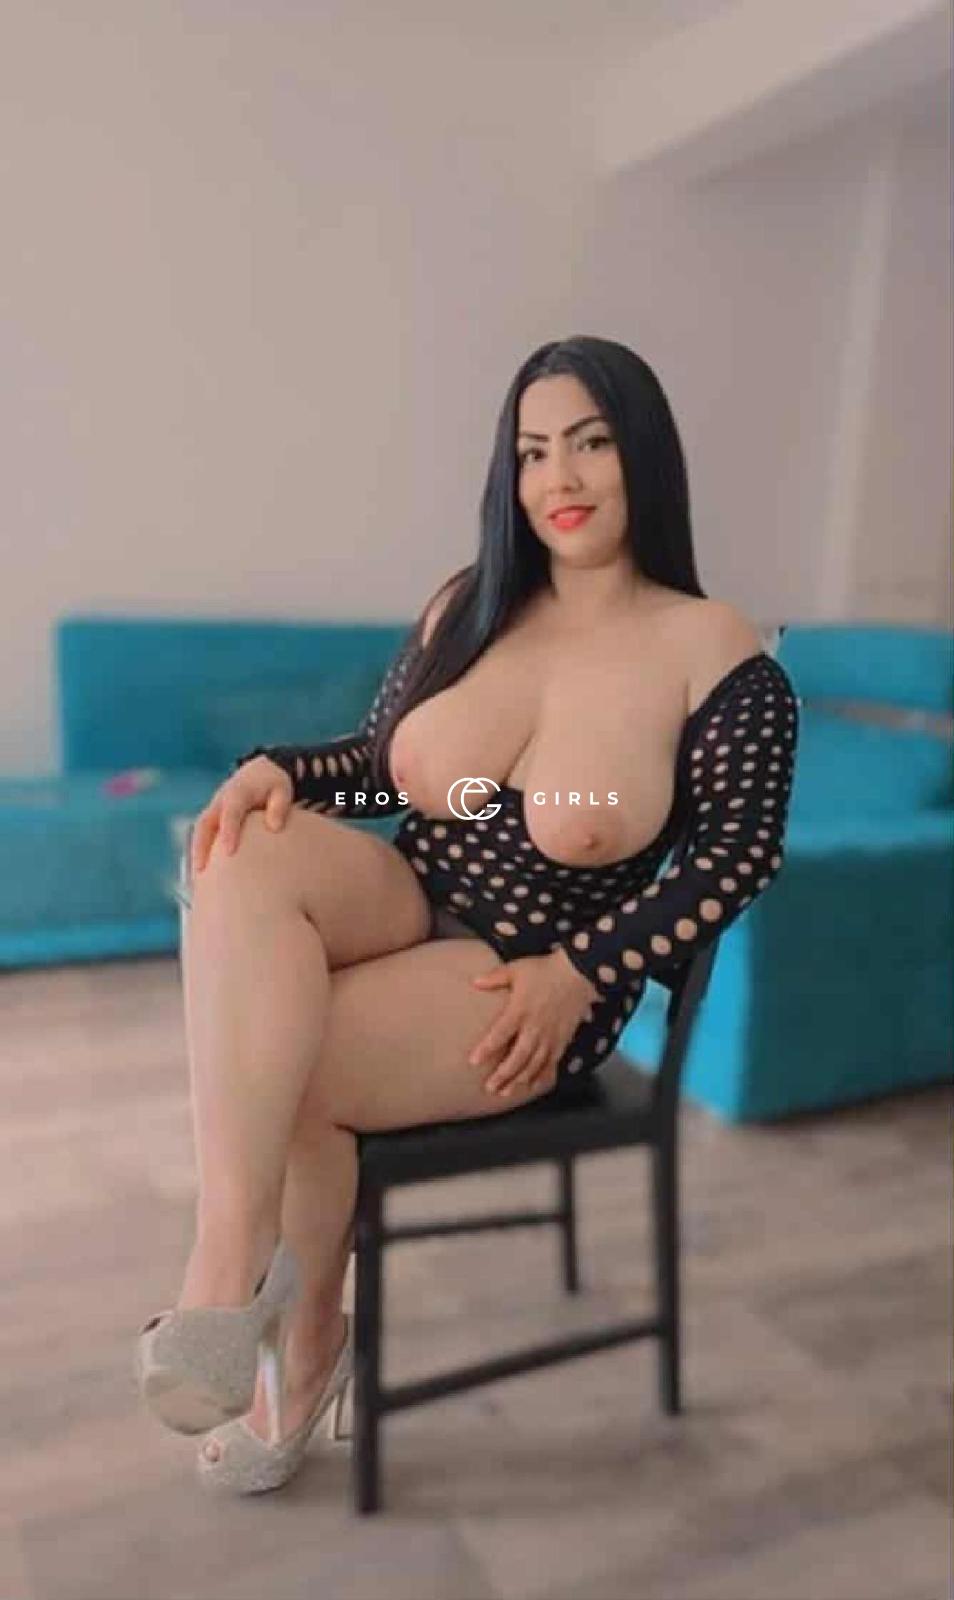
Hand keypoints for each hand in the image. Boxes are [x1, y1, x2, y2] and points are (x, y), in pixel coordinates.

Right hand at [190, 757, 293, 875]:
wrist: (260, 772)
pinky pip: (201, 836)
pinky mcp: (213, 819)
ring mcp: (213, 810)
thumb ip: (279, 807)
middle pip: (204, 824)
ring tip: (195, 880)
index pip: (230, 812)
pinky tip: (200, 876)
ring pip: (199, 832)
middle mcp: (220, 801)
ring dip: (195, 854)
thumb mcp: (282, 790)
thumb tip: (274, 827)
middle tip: (200, 871)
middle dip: (200, 847)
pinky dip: (199, 853)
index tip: (229, 852)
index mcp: (237, 792)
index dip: (228, 831)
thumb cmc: (273, 784)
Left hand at [469, 948, 600, 1097]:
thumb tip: (474, 982)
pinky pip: (551, 1064)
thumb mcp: (517, 969)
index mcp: (520, 1011)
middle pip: (517, 1058)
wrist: (578, 974)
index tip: (473, 1062)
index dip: (486, 1049)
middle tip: (490, 1087)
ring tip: (506, 1091)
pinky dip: (542, 1076)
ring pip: (534, 1065)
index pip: (500, 1034)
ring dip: (519, 1080)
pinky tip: (532, 1085)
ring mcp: (550, 1037)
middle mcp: (535, 1028)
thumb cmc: (546, 971)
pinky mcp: (562, 1041)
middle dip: (503, 1075)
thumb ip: (495, 978)